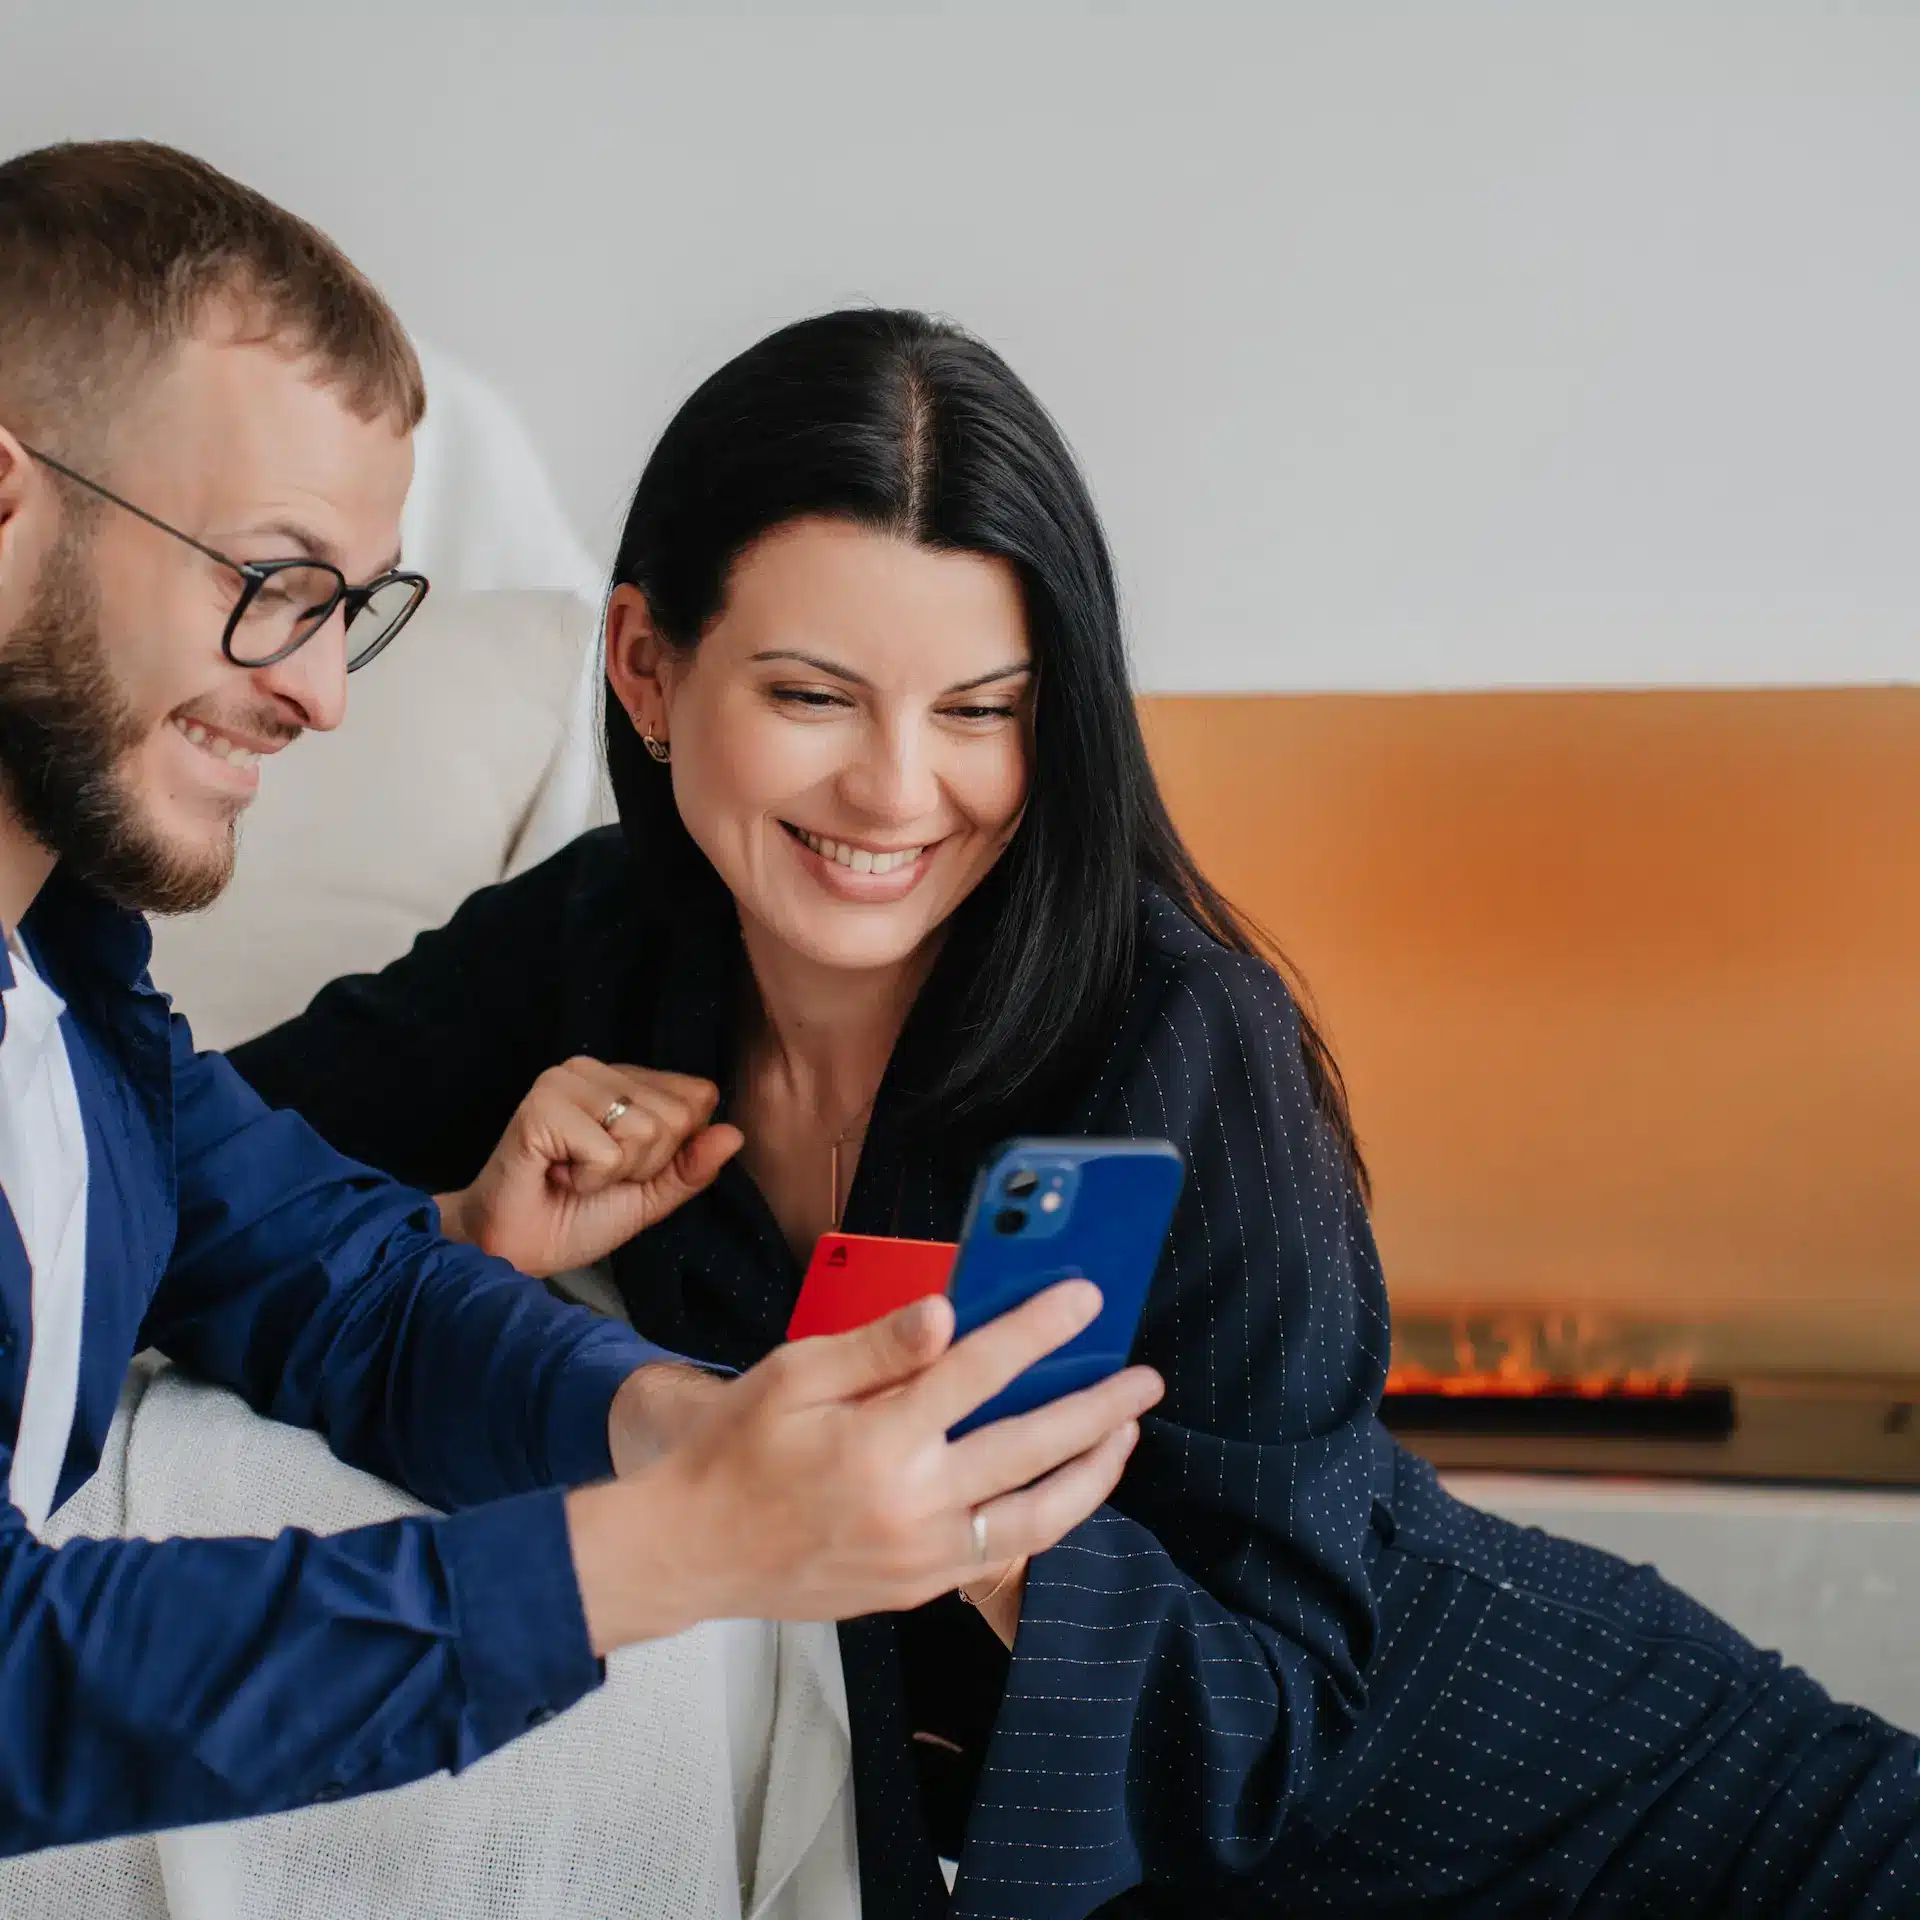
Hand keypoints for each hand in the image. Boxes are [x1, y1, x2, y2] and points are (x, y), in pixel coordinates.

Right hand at [439, 1058, 743, 1277]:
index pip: (698, 1096)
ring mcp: (565, 1081)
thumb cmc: (577, 1216)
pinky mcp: (542, 1106)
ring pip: (646, 1130)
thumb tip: (735, 1133)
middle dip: (644, 1165)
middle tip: (594, 1175)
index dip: (672, 1151)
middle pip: (677, 1116)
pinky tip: (556, 1175)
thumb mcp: (652, 1196)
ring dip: (614, 1173)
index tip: (624, 1169)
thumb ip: (693, 1167)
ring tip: (573, 1174)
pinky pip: (608, 1150)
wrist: (517, 1249)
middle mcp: (594, 1068)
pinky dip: (588, 1179)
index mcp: (625, 1079)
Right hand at [566, 1281, 1162, 1652]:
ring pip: (1036, 1517)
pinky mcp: (916, 1587)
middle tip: (1145, 1378)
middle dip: (1098, 1407)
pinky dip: (1046, 1519)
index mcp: (878, 1440)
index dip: (1039, 1328)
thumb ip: (876, 1346)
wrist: (690, 1551)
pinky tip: (1065, 1489)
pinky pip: (1002, 1555)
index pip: (980, 1370)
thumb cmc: (735, 1452)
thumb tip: (946, 1313)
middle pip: (1031, 1446)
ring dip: (1092, 1473)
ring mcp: (919, 1555)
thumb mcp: (791, 1376)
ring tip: (1125, 1436)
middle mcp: (910, 1503)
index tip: (1086, 1298)